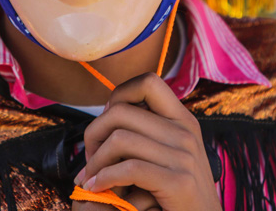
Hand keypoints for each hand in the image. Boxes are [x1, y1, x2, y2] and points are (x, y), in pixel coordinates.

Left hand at [75, 73, 221, 210]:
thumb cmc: (180, 194)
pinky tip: (97, 188)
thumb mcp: (172, 154)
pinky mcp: (178, 183)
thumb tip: (105, 114)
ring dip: (95, 162)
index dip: (119, 95)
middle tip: (91, 158)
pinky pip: (128, 169)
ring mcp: (184, 157)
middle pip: (121, 112)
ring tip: (90, 177)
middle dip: (94, 134)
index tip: (108, 122)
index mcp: (183, 120)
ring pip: (119, 140)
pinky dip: (104, 178)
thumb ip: (148, 132)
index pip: (148, 82)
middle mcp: (185, 132)